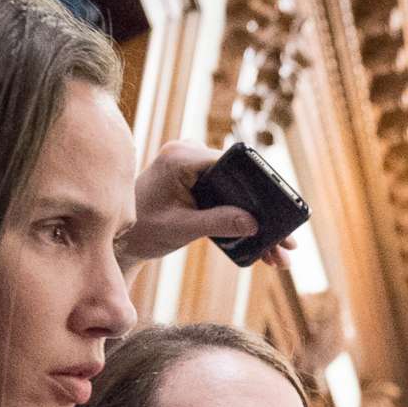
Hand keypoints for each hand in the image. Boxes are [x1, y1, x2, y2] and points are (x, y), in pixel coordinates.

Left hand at [122, 141, 298, 265]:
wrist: (118, 238)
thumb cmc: (142, 229)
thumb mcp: (182, 228)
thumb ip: (218, 222)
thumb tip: (255, 224)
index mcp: (181, 157)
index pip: (232, 164)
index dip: (260, 189)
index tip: (280, 213)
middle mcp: (189, 153)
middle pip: (241, 180)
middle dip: (266, 214)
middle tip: (288, 241)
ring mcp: (194, 166)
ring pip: (239, 192)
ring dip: (259, 222)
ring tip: (279, 252)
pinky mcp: (197, 180)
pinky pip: (228, 197)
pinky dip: (244, 220)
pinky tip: (263, 245)